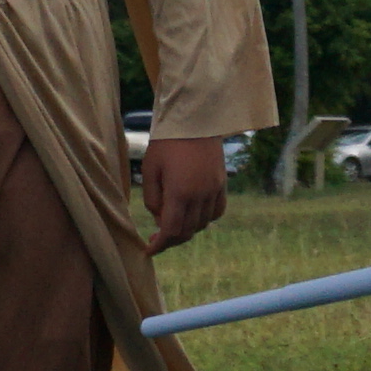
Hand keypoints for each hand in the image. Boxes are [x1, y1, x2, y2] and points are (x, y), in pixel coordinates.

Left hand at [138, 131, 227, 251]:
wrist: (195, 120)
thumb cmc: (166, 143)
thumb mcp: (150, 170)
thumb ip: (153, 199)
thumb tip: (160, 220)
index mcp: (180, 193)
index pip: (171, 231)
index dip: (159, 245)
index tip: (149, 250)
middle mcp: (200, 195)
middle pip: (187, 231)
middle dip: (170, 240)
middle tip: (156, 238)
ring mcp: (214, 190)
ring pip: (202, 224)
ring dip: (187, 229)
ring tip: (173, 223)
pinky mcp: (222, 184)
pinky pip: (216, 212)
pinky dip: (205, 219)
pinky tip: (193, 214)